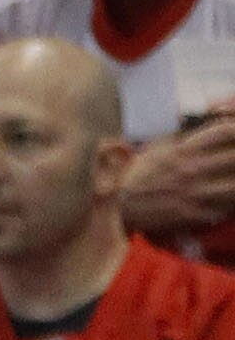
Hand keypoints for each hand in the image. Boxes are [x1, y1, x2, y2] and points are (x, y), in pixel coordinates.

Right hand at [122, 116, 234, 236]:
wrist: (116, 207)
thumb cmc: (137, 174)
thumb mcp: (158, 147)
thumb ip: (184, 136)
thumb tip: (205, 124)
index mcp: (184, 150)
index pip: (226, 131)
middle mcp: (191, 170)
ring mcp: (192, 194)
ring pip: (234, 187)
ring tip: (234, 181)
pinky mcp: (190, 215)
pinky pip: (222, 210)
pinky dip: (228, 207)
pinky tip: (227, 203)